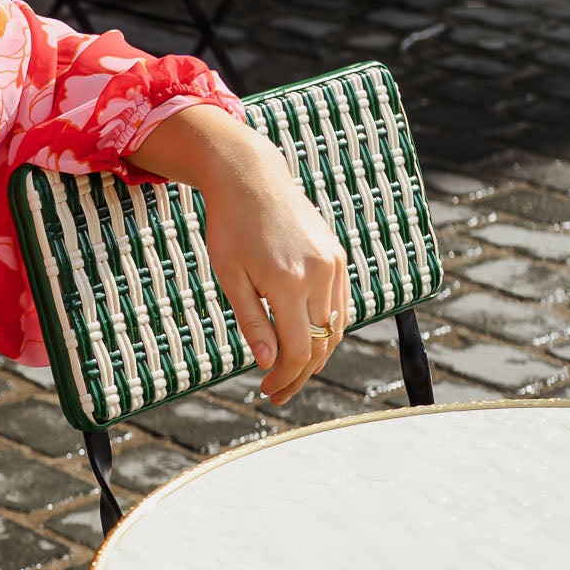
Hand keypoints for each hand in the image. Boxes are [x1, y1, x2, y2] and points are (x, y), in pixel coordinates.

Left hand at [132, 106, 349, 407]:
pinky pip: (339, 304)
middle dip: (300, 374)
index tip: (268, 390)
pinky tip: (306, 339)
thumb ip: (252, 322)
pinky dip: (327, 328)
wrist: (251, 179)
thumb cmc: (230, 228)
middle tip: (278, 391)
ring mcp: (333, 264)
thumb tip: (269, 364)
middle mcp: (319, 275)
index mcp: (288, 283)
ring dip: (316, 354)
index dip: (285, 378)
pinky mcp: (337, 255)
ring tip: (291, 371)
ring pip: (335, 328)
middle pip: (320, 345)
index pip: (298, 350)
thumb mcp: (230, 278)